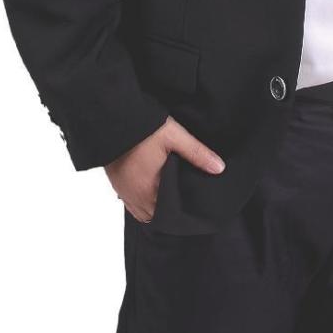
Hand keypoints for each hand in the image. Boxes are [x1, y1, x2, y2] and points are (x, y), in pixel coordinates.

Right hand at [104, 115, 225, 222]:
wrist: (113, 118)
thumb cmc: (144, 128)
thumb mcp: (175, 137)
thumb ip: (197, 153)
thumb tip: (219, 168)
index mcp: (149, 191)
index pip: (168, 215)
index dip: (179, 211)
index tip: (190, 204)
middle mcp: (134, 197)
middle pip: (154, 213)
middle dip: (168, 208)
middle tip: (182, 196)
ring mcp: (123, 191)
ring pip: (142, 209)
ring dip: (153, 204)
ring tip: (168, 191)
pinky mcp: (115, 182)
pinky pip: (130, 200)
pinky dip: (141, 197)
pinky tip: (150, 185)